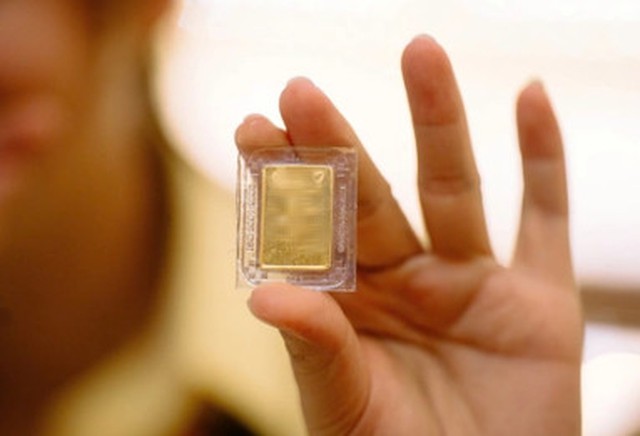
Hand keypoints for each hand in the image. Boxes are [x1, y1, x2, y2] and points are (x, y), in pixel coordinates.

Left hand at [235, 35, 582, 434]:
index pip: (310, 231)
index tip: (253, 127)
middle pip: (370, 199)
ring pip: (455, 187)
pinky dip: (544, 157)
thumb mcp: (347, 409)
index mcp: (350, 307)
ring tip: (421, 48)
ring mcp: (472, 283)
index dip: (282, 180)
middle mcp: (406, 281)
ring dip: (440, 119)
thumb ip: (316, 352)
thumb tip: (265, 298)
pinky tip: (531, 97)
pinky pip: (546, 215)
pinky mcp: (539, 299)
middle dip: (337, 145)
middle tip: (302, 90)